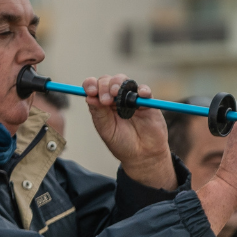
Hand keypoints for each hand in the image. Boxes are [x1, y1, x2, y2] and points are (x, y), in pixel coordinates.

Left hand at [82, 74, 173, 188]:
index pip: (94, 87)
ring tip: (117, 94)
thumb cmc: (123, 144)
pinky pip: (145, 90)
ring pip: (125, 81)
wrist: (143, 156)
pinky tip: (140, 94)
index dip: (91, 85)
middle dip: (104, 86)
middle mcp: (116, 98)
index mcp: (103, 104)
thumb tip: (89, 97)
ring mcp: (132, 99)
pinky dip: (142, 89)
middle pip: (108, 81)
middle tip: (106, 100)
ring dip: (119, 83)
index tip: (90, 91)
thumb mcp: (107, 130)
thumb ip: (99, 113)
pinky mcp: (148, 102)